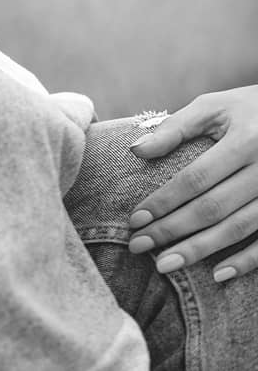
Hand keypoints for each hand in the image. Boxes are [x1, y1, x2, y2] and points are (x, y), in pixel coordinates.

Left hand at [127, 86, 257, 281]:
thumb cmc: (248, 109)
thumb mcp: (214, 107)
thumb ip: (176, 128)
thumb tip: (136, 150)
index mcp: (245, 141)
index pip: (195, 179)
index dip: (164, 201)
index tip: (135, 220)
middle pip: (214, 208)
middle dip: (173, 230)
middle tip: (138, 247)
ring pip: (239, 229)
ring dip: (201, 250)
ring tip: (165, 265)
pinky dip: (248, 261)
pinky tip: (219, 274)